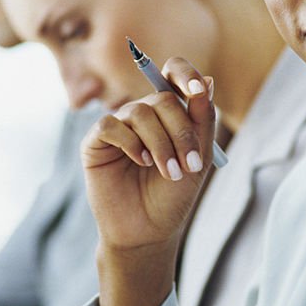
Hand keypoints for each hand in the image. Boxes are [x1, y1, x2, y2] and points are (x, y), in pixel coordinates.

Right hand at [82, 59, 214, 250]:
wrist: (148, 231)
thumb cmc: (172, 196)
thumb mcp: (197, 158)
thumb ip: (202, 121)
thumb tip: (209, 80)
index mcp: (168, 114)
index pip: (173, 75)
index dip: (186, 75)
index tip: (198, 92)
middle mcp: (142, 115)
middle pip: (162, 99)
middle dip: (181, 132)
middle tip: (190, 165)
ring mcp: (118, 126)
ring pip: (139, 112)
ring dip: (160, 143)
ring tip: (168, 172)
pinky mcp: (95, 142)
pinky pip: (111, 125)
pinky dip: (131, 142)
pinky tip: (140, 162)